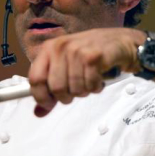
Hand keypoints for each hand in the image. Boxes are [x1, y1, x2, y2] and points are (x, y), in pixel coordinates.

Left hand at [28, 28, 143, 116]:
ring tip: (89, 81)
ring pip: (74, 88)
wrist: (120, 42)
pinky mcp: (94, 56)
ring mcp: (77, 50)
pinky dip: (96, 87)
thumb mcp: (66, 69)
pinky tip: (99, 78)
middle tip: (77, 90)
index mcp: (48, 49)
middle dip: (67, 96)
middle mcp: (60, 47)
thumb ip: (51, 91)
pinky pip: (90, 85)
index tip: (49, 104)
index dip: (41, 96)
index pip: (35, 78)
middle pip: (56, 87)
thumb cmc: (90, 57)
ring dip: (84, 91)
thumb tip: (38, 113)